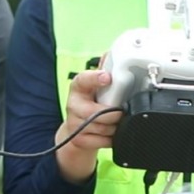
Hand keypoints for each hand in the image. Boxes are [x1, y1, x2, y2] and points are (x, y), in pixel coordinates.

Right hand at [55, 69, 122, 183]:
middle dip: (114, 114)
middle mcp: (73, 104)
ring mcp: (74, 123)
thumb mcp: (94, 87)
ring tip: (115, 122)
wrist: (76, 131)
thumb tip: (110, 53)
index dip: (95, 78)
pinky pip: (102, 141)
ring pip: (102, 127)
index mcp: (78, 87)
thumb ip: (103, 71)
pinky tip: (110, 133)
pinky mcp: (78, 140)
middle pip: (96, 111)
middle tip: (120, 112)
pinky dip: (111, 139)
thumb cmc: (89, 104)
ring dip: (114, 127)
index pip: (83, 80)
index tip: (107, 77)